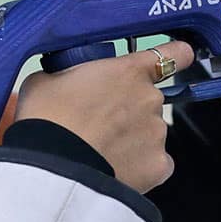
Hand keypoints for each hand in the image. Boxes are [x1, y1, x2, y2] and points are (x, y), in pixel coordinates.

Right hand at [15, 41, 193, 193]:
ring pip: (149, 131)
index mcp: (128, 71)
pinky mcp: (159, 166)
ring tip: (99, 148)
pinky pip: (153, 162)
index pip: (173, 53)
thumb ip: (67, 74)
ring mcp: (158, 133)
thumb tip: (64, 79)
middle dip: (128, 107)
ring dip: (131, 137)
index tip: (176, 59)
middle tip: (98, 121)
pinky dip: (138, 164)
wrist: (52, 168)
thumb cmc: (46, 119)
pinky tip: (113, 166)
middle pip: (148, 98)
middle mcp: (150, 98)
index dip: (175, 56)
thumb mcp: (44, 80)